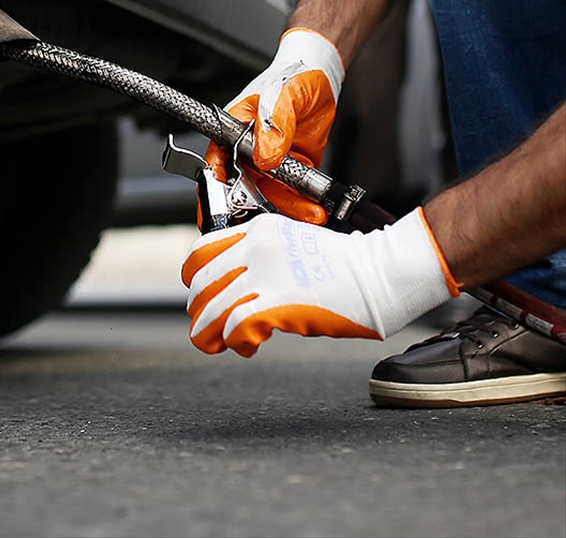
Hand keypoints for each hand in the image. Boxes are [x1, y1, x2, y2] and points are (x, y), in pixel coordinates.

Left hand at [181, 209, 459, 357]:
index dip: (195, 279)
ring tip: (216, 344)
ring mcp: (266, 275)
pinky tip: (248, 346)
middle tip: (205, 326)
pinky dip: (236, 341)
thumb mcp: (293, 244)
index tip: (200, 294)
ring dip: (208, 332)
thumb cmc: (348, 264)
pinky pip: (237, 326)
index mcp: (259, 230)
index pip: (201, 251)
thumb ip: (262, 258)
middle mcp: (256, 248)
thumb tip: (236, 285)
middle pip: (201, 283)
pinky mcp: (280, 303)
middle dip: (198, 310)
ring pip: (212, 308)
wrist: (382, 272)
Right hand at [205, 28, 343, 224]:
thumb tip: (265, 156)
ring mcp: (270, 162)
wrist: (321, 76)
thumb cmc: (291, 75)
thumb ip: (275, 125)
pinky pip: (293, 192)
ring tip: (307, 213)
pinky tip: (313, 209)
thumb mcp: (283, 94)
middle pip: (243, 188)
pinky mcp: (293, 169)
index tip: (224, 206)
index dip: (216, 189)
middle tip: (271, 220)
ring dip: (287, 208)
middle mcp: (248, 151)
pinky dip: (302, 203)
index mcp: (232, 132)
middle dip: (257, 207)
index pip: (216, 164)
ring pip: (270, 195)